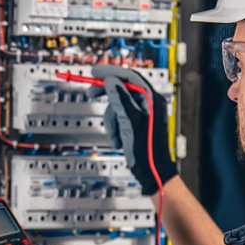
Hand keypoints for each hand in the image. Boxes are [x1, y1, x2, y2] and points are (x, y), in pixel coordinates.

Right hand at [87, 65, 177, 194]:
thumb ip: (120, 100)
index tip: (95, 72)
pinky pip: (121, 117)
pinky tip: (120, 139)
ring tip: (116, 135)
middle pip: (123, 89)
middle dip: (107, 95)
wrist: (152, 172)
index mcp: (152, 100)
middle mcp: (150, 103)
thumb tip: (111, 81)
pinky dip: (116, 127)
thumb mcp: (130, 123)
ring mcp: (144, 113)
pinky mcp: (138, 123)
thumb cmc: (147, 151)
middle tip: (91, 93)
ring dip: (112, 120)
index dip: (111, 72)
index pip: (130, 77)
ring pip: (118, 106)